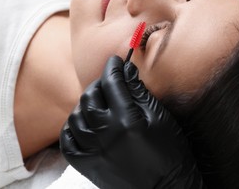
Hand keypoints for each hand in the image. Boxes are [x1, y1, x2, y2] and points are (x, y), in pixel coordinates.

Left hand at [60, 56, 202, 188]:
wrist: (165, 188)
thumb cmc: (170, 152)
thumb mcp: (160, 118)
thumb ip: (140, 92)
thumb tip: (128, 70)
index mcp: (127, 120)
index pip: (112, 82)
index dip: (113, 67)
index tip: (116, 61)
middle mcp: (106, 134)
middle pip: (90, 97)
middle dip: (98, 83)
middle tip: (109, 81)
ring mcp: (94, 151)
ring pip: (75, 116)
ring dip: (85, 104)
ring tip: (97, 102)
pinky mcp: (87, 165)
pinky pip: (67, 141)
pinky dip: (71, 128)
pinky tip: (83, 123)